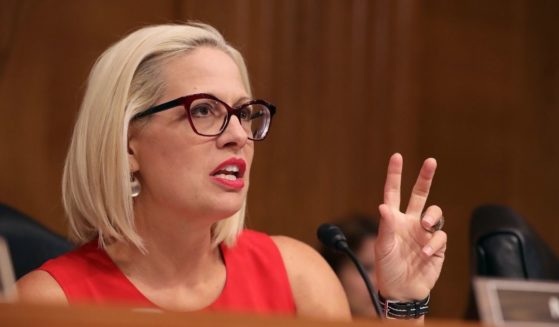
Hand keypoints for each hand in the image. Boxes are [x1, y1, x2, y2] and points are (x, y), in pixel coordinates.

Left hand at [375, 153, 446, 300]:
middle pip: (420, 194)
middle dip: (425, 177)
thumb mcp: (382, 247)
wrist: (402, 291)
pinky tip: (425, 254)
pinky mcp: (437, 246)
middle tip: (430, 161)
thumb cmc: (387, 268)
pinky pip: (440, 237)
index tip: (397, 156)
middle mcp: (410, 222)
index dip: (395, 175)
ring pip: (434, 212)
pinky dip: (434, 243)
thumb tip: (384, 205)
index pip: (394, 192)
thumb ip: (385, 226)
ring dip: (431, 216)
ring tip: (425, 227)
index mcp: (394, 219)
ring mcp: (424, 233)